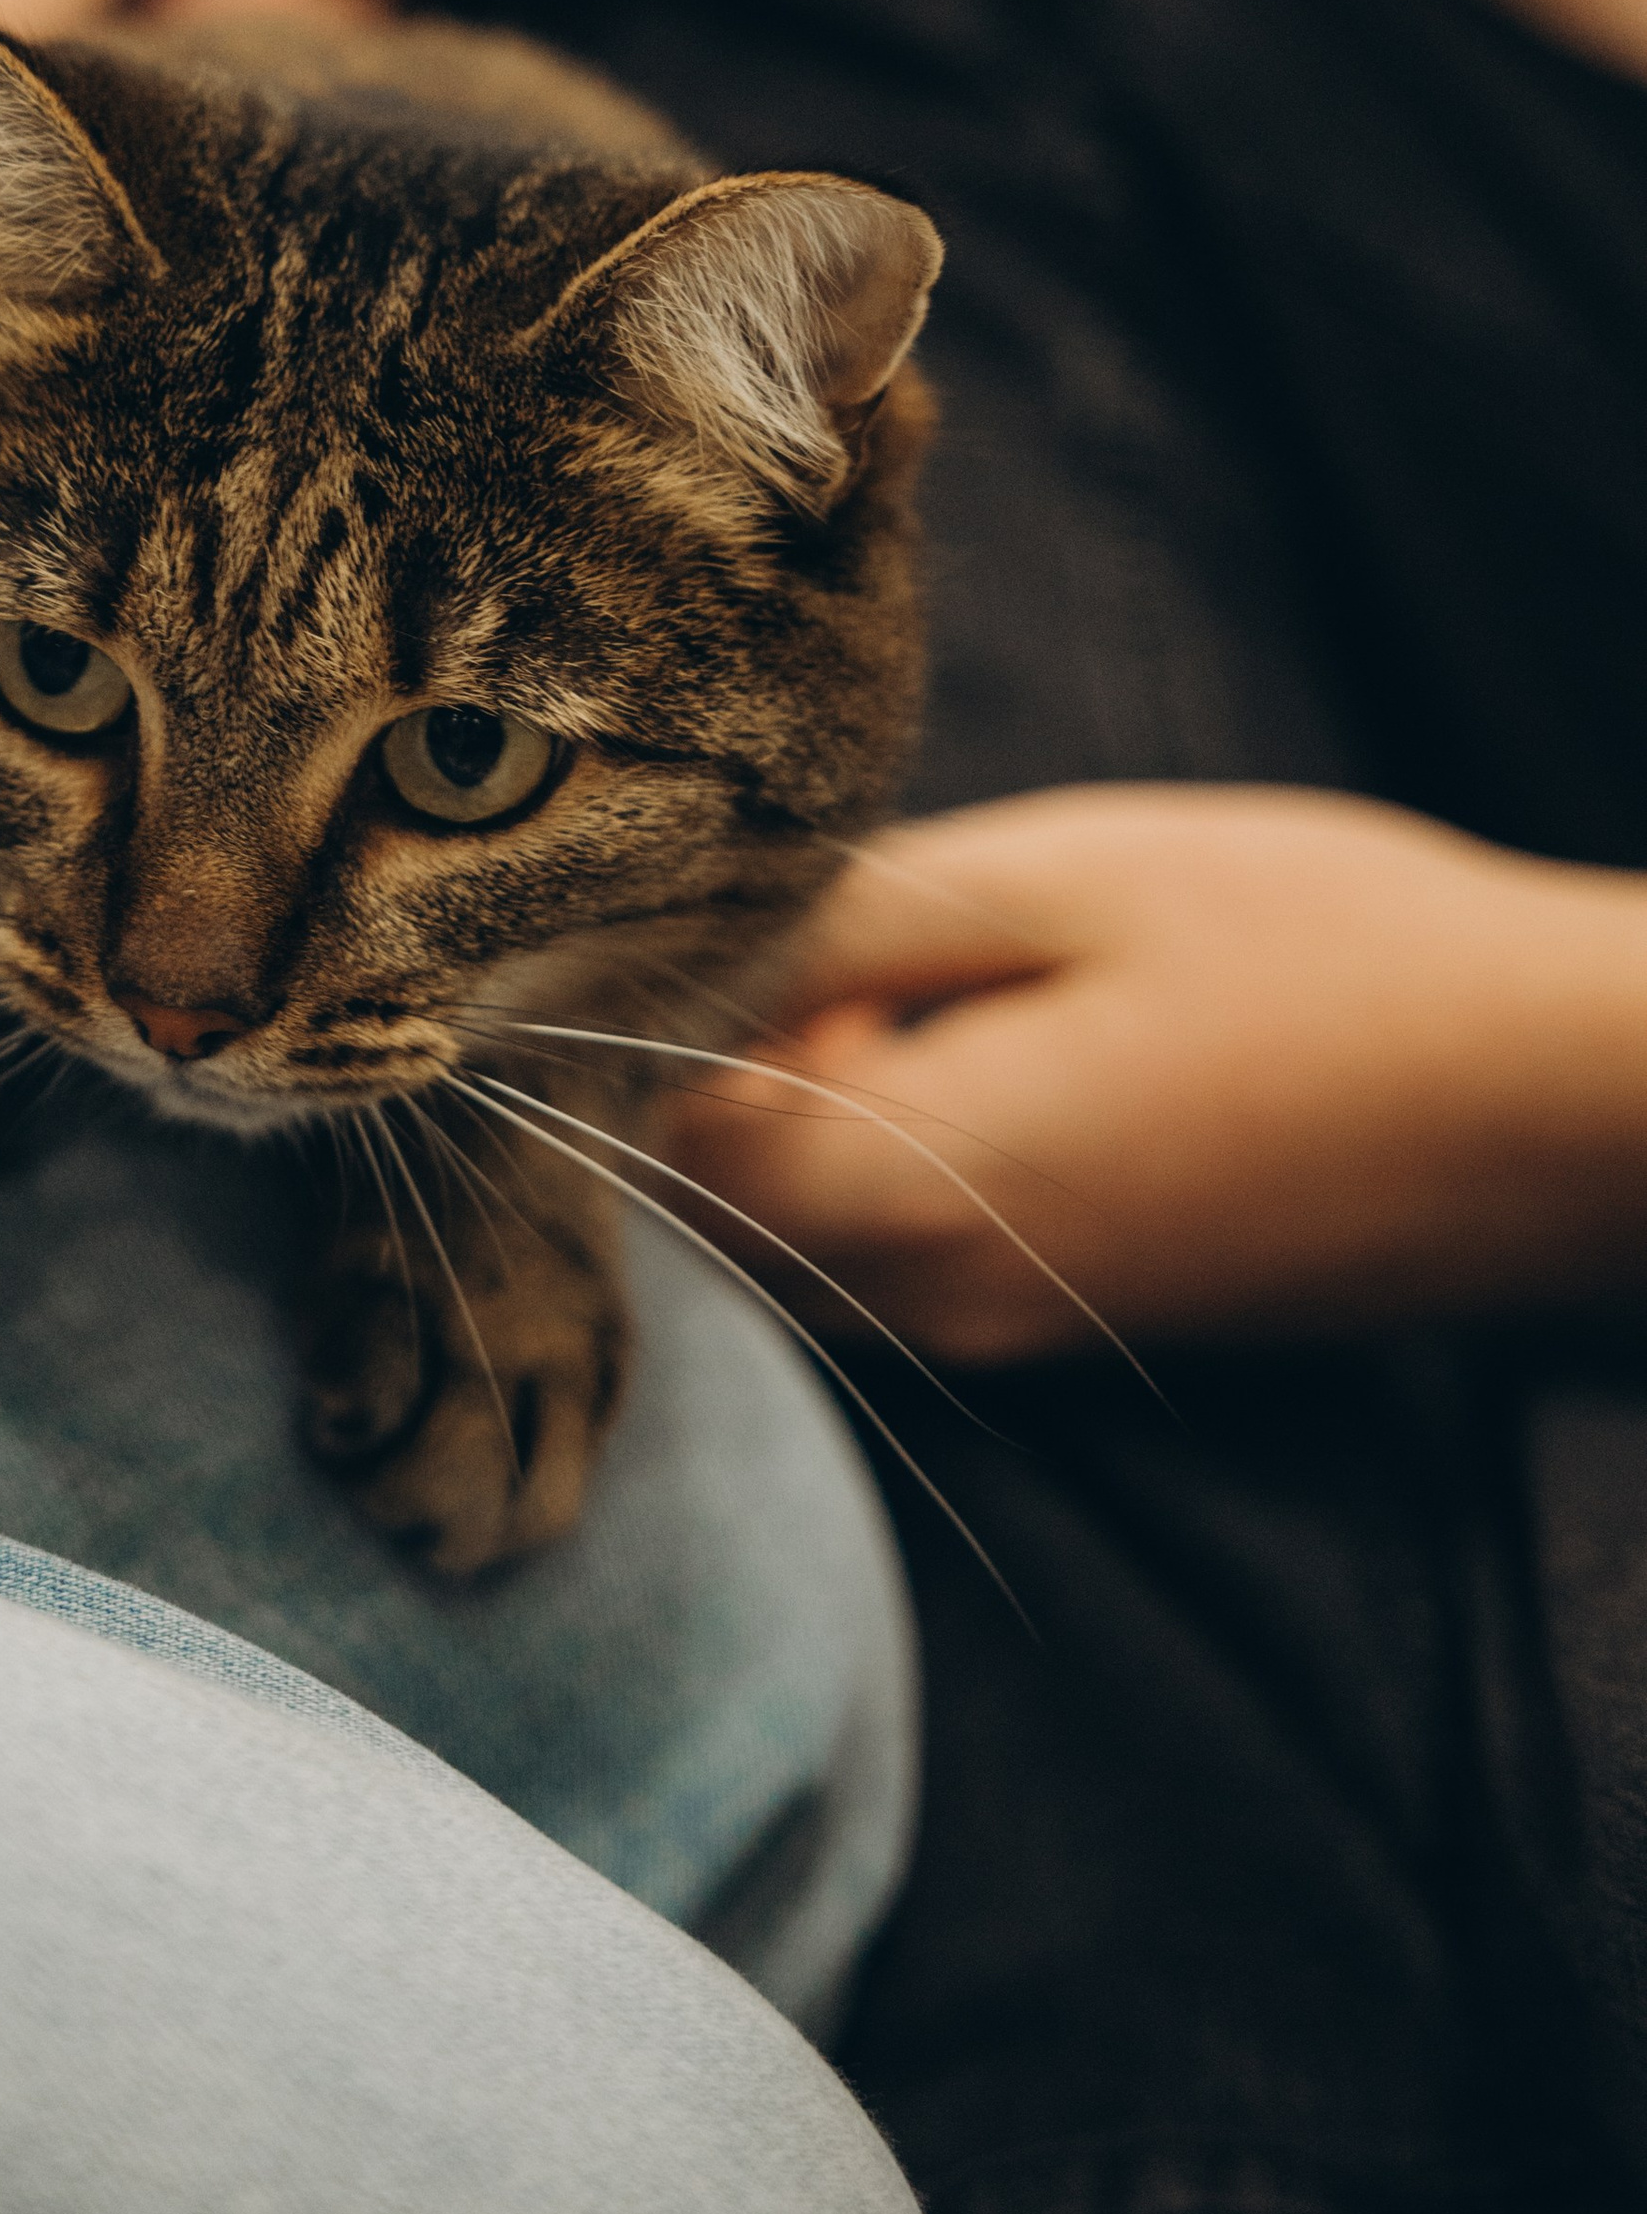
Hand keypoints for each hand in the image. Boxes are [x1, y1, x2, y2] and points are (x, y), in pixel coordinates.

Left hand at [668, 786, 1646, 1360]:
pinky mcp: (1074, 1325)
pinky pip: (897, 1267)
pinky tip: (987, 1054)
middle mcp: (939, 1302)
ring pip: (800, 1251)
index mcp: (917, 1186)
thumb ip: (842, 927)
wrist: (1553, 1102)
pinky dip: (882, 1171)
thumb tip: (677, 958)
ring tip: (921, 992)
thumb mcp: (1062, 878)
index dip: (660, 1026)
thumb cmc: (1320, 954)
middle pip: (713, 1217)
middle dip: (715, 1083)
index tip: (739, 924)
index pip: (661, 1149)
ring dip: (800, 1129)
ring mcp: (1011, 1334)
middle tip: (835, 947)